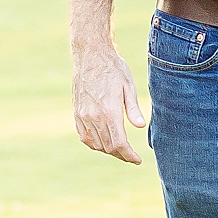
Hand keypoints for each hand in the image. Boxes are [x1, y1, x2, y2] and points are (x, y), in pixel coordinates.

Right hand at [72, 47, 145, 164]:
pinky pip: (84, 136)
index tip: (137, 160)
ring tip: (120, 151)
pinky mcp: (77, 113)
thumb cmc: (114, 69)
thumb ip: (133, 108)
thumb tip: (140, 126)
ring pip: (96, 144)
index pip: (119, 143)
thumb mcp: (129, 86)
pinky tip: (104, 144)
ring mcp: (83, 115)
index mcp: (109, 111)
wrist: (91, 56)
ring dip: (109, 151)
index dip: (129, 155)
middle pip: (108, 147)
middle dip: (121, 155)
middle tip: (132, 157)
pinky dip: (95, 144)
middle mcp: (93, 116)